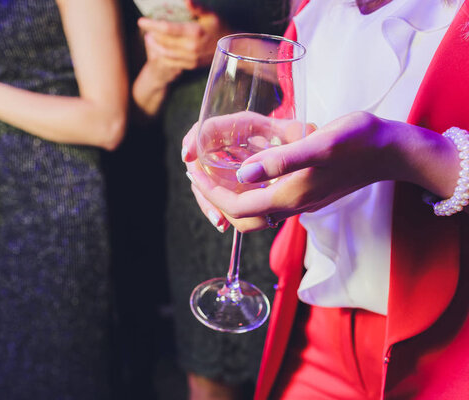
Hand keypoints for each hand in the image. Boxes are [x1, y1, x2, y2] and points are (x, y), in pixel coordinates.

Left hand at [138, 6, 231, 73]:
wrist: (233, 48)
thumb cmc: (221, 27)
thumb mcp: (211, 14)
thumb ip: (197, 7)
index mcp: (194, 32)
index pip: (167, 28)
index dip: (152, 24)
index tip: (141, 21)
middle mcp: (190, 47)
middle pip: (163, 41)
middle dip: (151, 34)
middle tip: (146, 28)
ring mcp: (190, 58)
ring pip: (165, 53)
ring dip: (154, 46)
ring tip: (149, 38)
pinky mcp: (191, 65)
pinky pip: (171, 62)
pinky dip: (161, 56)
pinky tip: (159, 50)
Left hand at [182, 112, 408, 231]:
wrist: (393, 151)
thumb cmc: (359, 142)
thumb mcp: (320, 143)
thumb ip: (281, 159)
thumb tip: (243, 172)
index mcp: (290, 197)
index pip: (238, 207)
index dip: (212, 193)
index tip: (195, 174)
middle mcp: (293, 206)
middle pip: (242, 218)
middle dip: (215, 200)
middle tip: (198, 175)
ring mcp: (301, 203)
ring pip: (254, 212)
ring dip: (230, 197)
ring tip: (213, 174)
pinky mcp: (307, 194)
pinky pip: (268, 202)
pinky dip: (248, 192)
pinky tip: (244, 172)